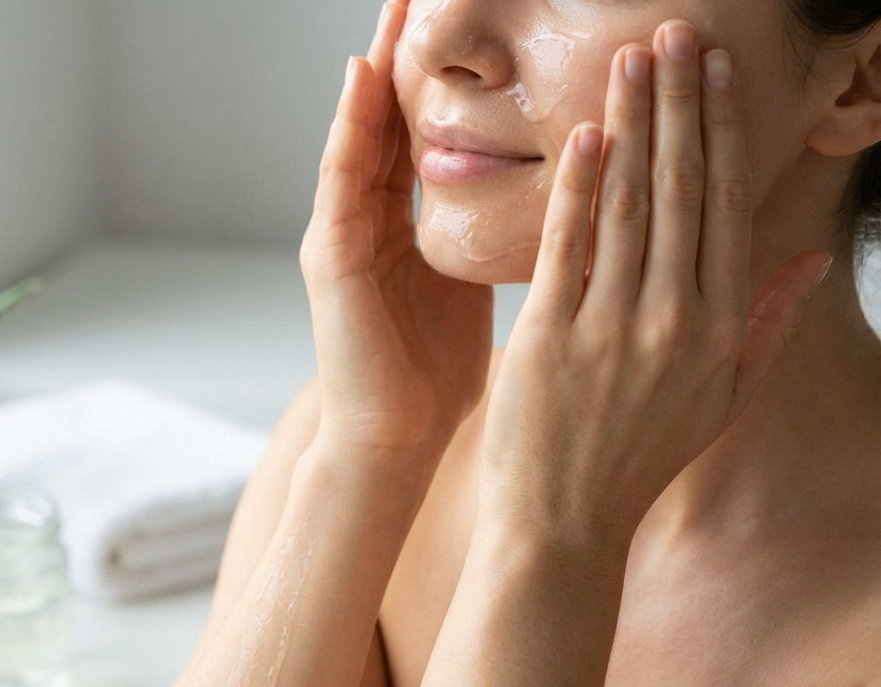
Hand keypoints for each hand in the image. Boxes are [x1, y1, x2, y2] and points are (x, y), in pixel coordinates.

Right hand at [302, 0, 494, 458]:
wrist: (393, 438)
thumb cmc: (436, 371)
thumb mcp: (478, 282)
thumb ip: (499, 233)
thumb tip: (564, 197)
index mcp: (410, 220)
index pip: (429, 129)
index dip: (448, 73)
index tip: (476, 16)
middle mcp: (370, 215)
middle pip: (390, 114)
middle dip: (405, 49)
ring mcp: (342, 231)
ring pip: (360, 130)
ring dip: (374, 66)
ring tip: (391, 5)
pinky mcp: (329, 257)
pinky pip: (339, 178)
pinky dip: (349, 126)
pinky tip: (363, 79)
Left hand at [477, 21, 832, 547]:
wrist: (563, 520)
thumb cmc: (638, 457)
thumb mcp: (722, 398)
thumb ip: (767, 324)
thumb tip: (808, 260)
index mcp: (719, 327)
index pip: (725, 207)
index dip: (723, 131)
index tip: (716, 72)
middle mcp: (675, 319)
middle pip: (682, 190)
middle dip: (680, 105)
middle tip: (675, 33)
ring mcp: (615, 326)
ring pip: (631, 205)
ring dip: (634, 125)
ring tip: (632, 60)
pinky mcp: (554, 335)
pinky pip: (571, 247)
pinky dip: (580, 188)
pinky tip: (588, 135)